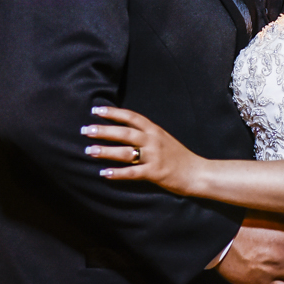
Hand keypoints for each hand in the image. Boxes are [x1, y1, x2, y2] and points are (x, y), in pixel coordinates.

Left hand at [83, 106, 204, 195]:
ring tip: (89, 150)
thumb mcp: (164, 139)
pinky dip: (117, 173)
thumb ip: (146, 135)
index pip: (132, 117)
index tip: (96, 110)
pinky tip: (104, 173)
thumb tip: (123, 131)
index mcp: (155, 130)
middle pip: (125, 133)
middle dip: (104, 130)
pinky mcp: (155, 173)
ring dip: (106, 151)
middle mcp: (154, 141)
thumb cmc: (179, 156)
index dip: (113, 112)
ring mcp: (155, 157)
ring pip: (126, 152)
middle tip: (86, 130)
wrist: (198, 172)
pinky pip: (132, 173)